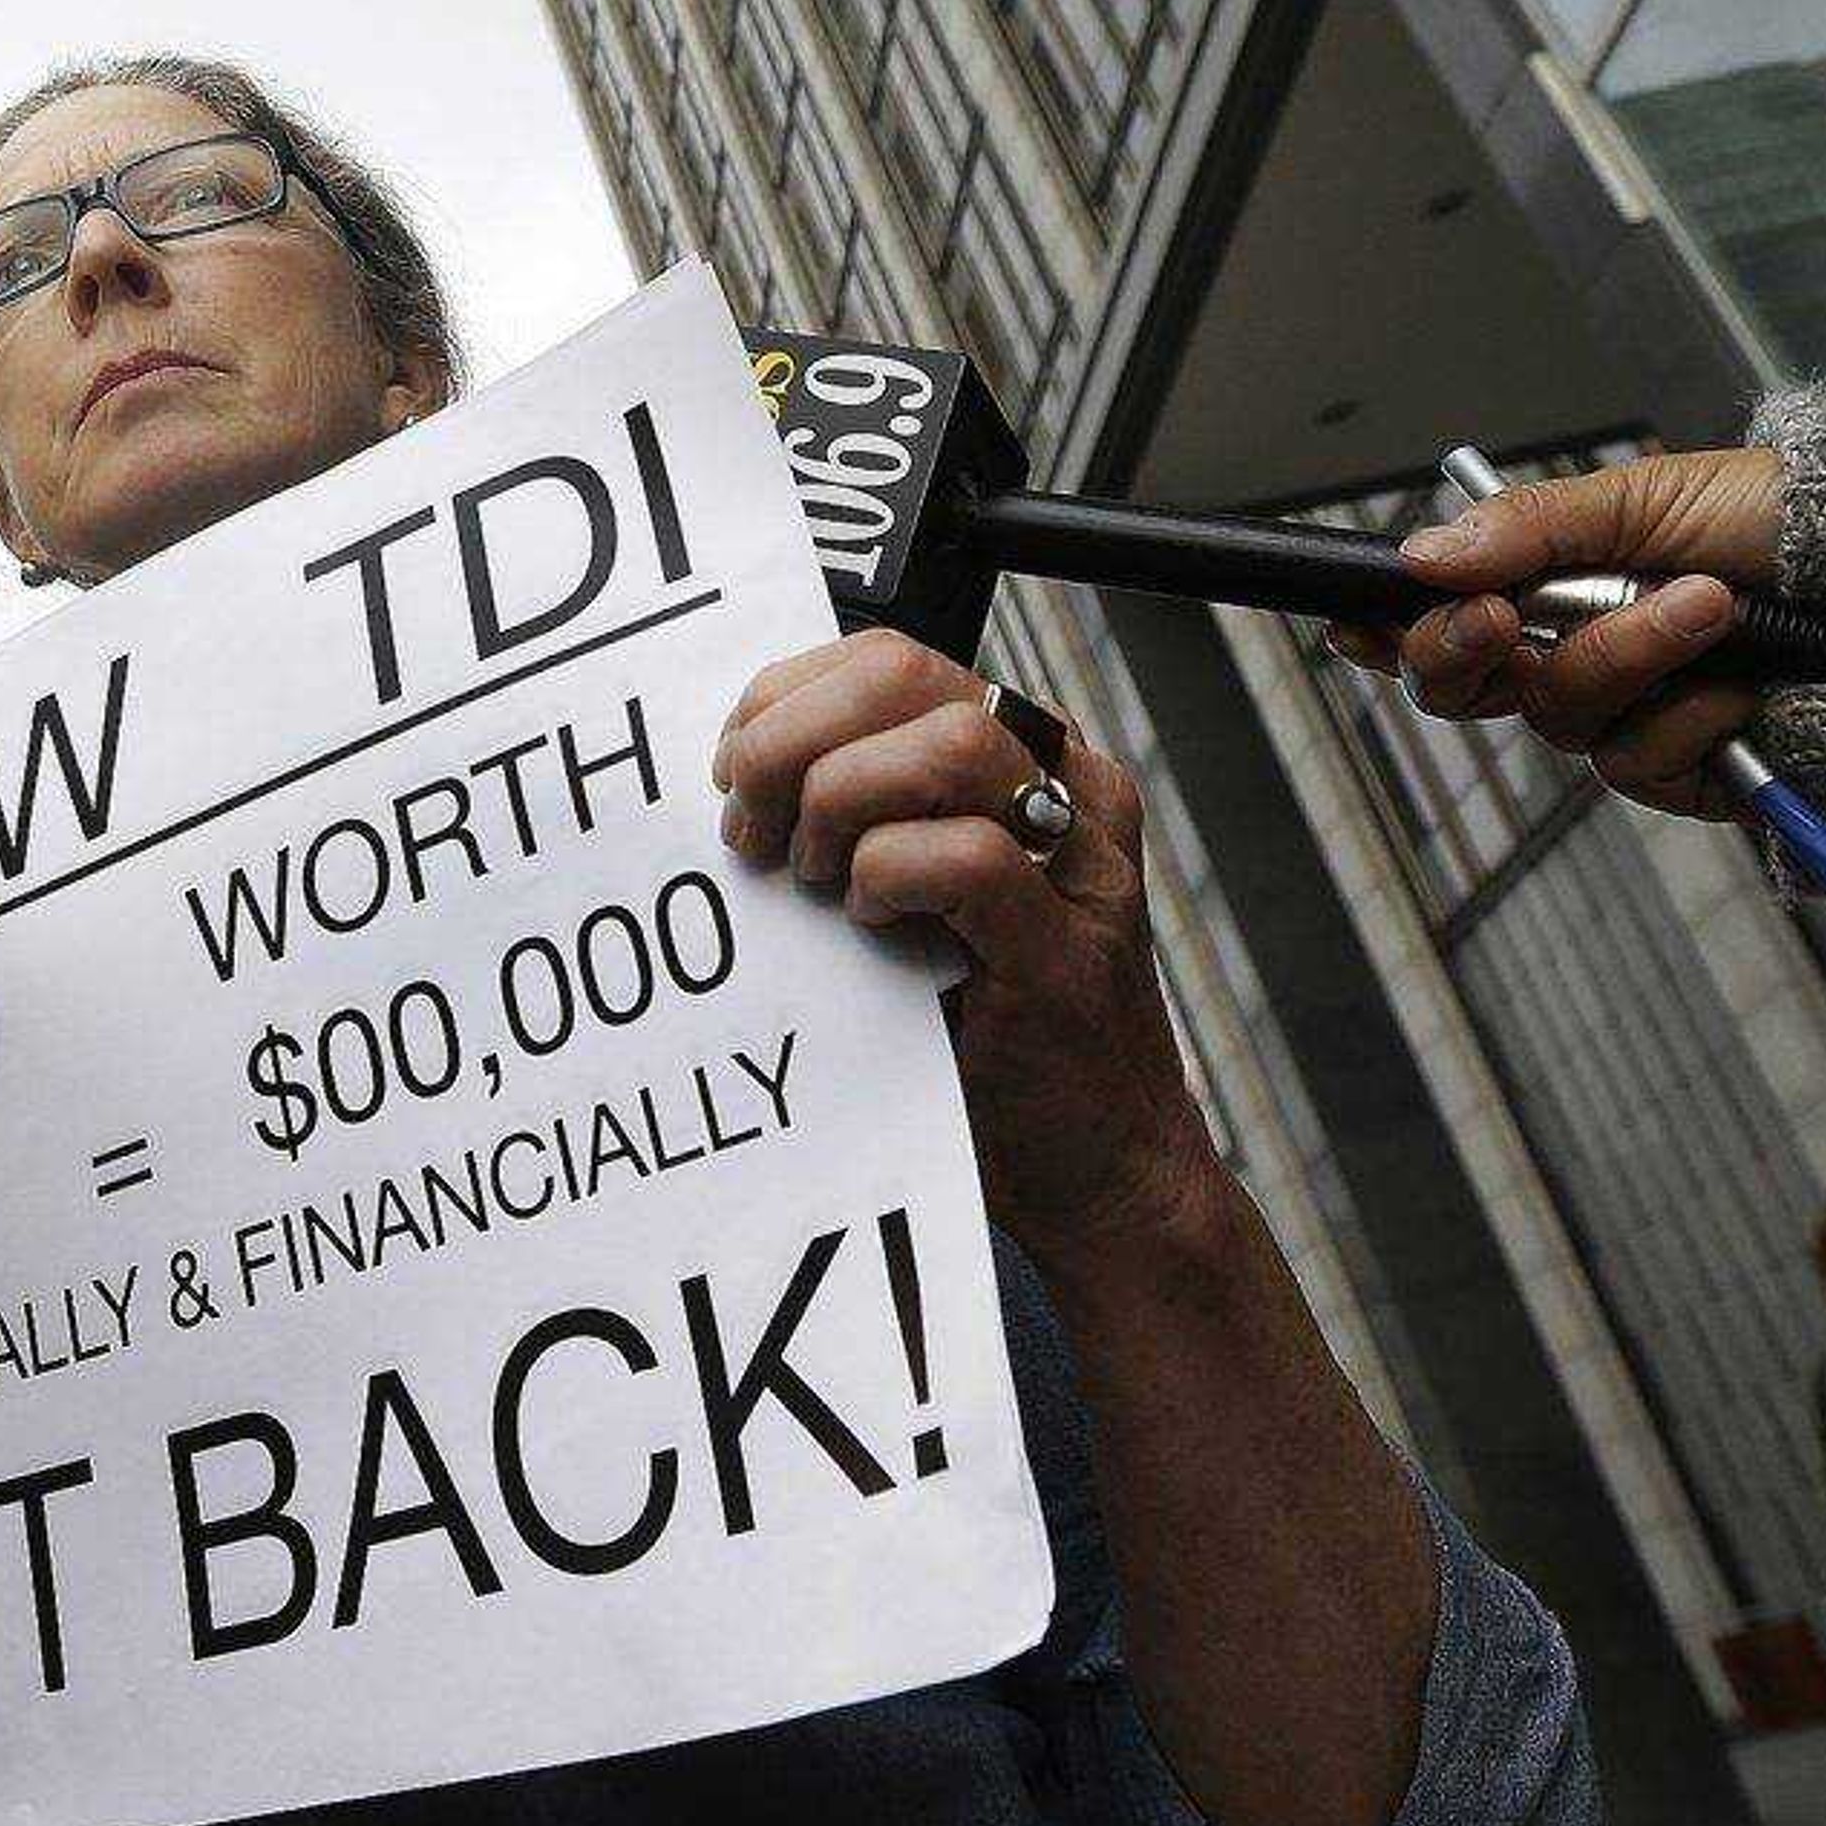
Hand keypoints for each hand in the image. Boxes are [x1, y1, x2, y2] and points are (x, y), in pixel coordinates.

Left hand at [713, 633, 1218, 1258]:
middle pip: (906, 674)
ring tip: (816, 881)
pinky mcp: (1067, 948)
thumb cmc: (978, 1028)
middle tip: (751, 829)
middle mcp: (1066, 784)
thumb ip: (859, 814)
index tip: (733, 773)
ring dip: (842, 804)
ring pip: (948, 745)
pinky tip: (867, 926)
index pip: (885, 656)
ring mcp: (1078, 862)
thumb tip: (734, 773)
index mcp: (1022, 754)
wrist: (1092, 1170)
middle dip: (792, 741)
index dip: (784, 698)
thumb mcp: (909, 889)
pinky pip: (968, 859)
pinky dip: (889, 879)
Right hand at [1327, 446, 1785, 820]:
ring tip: (1707, 607)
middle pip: (1461, 691)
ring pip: (1558, 720)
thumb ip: (1529, 526)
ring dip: (1628, 657)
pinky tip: (1737, 684)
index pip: (1440, 622)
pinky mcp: (1682, 776)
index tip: (1361, 624)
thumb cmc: (1787, 525)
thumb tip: (1426, 555)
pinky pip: (1636, 766)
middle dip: (1468, 651)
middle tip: (1501, 615)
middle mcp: (1576, 659)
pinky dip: (1688, 716)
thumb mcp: (1648, 494)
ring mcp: (1626, 721)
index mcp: (1552, 586)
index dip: (1389, 632)